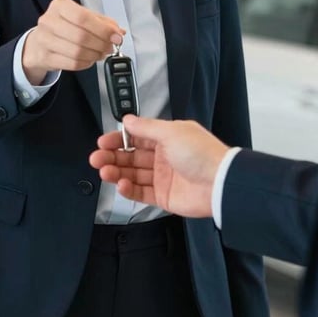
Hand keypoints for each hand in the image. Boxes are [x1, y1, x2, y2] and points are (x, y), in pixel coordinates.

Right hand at [22, 0, 123, 84]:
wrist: (38, 42)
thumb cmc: (64, 27)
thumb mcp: (82, 18)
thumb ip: (102, 23)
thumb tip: (119, 32)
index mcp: (60, 6)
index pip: (83, 17)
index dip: (103, 29)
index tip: (116, 37)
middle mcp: (49, 20)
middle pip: (81, 36)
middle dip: (101, 44)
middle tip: (110, 47)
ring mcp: (44, 40)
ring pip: (77, 52)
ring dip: (94, 55)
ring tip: (100, 53)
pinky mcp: (44, 57)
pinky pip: (72, 64)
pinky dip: (86, 63)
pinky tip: (89, 59)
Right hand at [89, 115, 229, 217]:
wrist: (220, 183)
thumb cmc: (202, 153)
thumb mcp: (171, 132)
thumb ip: (145, 127)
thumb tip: (127, 120)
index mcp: (167, 138)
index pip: (136, 137)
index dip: (118, 140)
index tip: (103, 142)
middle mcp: (164, 156)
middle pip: (131, 156)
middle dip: (112, 157)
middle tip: (97, 158)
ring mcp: (163, 177)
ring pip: (133, 174)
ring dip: (117, 172)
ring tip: (104, 172)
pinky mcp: (164, 196)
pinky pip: (141, 193)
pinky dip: (128, 189)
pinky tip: (120, 184)